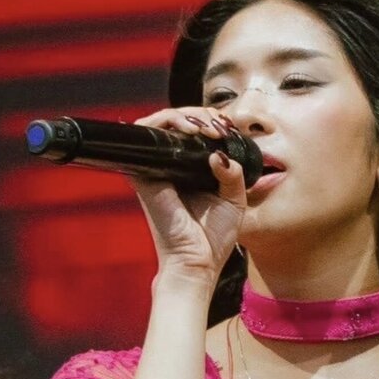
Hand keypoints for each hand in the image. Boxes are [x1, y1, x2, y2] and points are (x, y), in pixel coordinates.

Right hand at [131, 107, 247, 282]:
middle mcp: (170, 167)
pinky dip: (170, 122)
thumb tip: (220, 152)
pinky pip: (148, 134)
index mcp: (190, 172)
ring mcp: (155, 168)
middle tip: (221, 126)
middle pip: (179, 123)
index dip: (211, 122)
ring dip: (188, 115)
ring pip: (164, 122)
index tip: (229, 129)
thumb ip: (233, 172)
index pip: (194, 133)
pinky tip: (194, 130)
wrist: (197, 263)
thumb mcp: (234, 200)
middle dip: (202, 115)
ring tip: (209, 127)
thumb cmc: (213, 239)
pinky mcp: (145, 172)